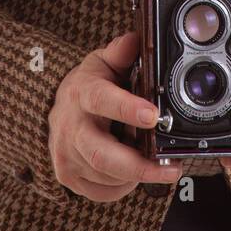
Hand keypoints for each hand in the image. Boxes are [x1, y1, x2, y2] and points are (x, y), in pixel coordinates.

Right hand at [48, 30, 183, 200]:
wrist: (58, 110)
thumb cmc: (88, 87)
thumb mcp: (103, 62)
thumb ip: (121, 52)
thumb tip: (138, 39)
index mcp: (82, 93)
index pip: (101, 100)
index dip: (127, 109)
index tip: (153, 116)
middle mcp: (71, 127)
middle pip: (102, 155)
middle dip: (140, 166)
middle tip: (172, 167)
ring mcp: (66, 155)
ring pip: (106, 176)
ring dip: (137, 174)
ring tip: (157, 163)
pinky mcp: (68, 177)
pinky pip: (102, 192)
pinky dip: (123, 186)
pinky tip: (134, 173)